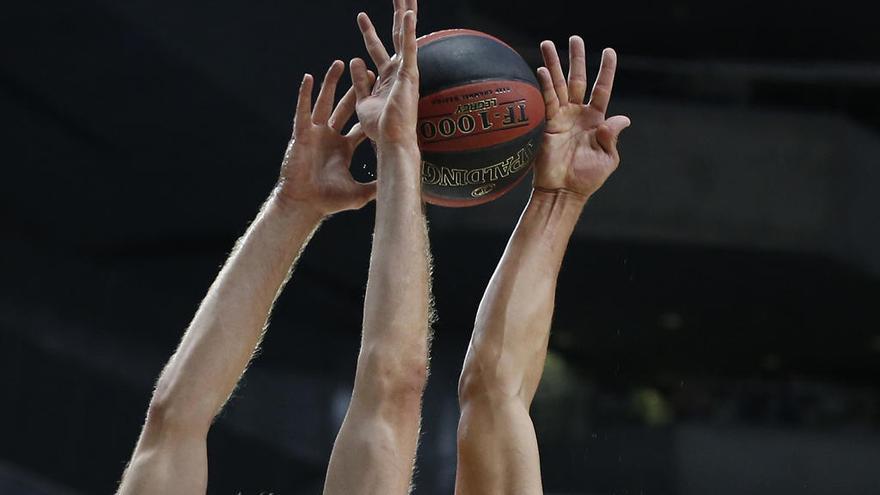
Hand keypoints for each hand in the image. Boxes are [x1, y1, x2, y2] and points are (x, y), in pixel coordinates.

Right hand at [277, 60, 376, 215]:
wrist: (304, 204)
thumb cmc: (328, 200)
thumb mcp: (359, 193)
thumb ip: (376, 186)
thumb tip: (396, 186)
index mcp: (344, 148)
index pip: (359, 125)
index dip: (369, 111)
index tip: (382, 98)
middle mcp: (330, 137)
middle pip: (344, 108)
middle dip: (355, 90)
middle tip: (368, 71)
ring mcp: (315, 134)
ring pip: (324, 102)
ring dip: (331, 83)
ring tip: (339, 64)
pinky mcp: (301, 134)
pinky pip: (303, 110)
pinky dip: (305, 94)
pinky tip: (309, 78)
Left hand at [350, 0, 418, 146]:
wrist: (392, 142)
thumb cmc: (380, 129)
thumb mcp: (362, 101)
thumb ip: (360, 80)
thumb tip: (354, 59)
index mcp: (387, 78)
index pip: (376, 48)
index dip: (368, 32)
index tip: (361, 15)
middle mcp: (398, 71)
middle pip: (396, 36)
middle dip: (396, 14)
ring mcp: (405, 72)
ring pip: (404, 36)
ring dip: (405, 14)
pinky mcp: (408, 76)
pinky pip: (408, 49)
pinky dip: (410, 32)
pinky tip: (409, 14)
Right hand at [533, 36, 630, 198]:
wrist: (564, 192)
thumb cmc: (587, 179)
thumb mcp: (608, 159)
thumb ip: (612, 137)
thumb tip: (622, 119)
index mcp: (596, 120)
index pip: (602, 89)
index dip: (606, 70)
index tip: (609, 51)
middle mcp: (578, 114)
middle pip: (577, 80)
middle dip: (576, 59)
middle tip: (574, 39)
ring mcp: (562, 118)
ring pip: (559, 85)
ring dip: (554, 64)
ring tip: (548, 44)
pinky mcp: (548, 125)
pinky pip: (547, 101)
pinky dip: (546, 86)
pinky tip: (544, 71)